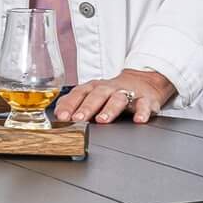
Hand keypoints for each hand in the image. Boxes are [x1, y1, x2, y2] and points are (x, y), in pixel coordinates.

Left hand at [55, 66, 176, 124]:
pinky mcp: (145, 99)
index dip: (69, 105)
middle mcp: (109, 88)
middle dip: (87, 107)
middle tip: (78, 119)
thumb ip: (73, 103)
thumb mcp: (91, 94)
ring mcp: (127, 93)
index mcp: (93, 88)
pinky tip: (138, 120)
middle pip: (97, 95)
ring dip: (110, 109)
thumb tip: (57, 114)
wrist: (143, 82)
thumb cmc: (111, 92)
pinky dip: (142, 112)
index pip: (78, 93)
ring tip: (103, 120)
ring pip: (118, 99)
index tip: (62, 116)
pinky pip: (144, 105)